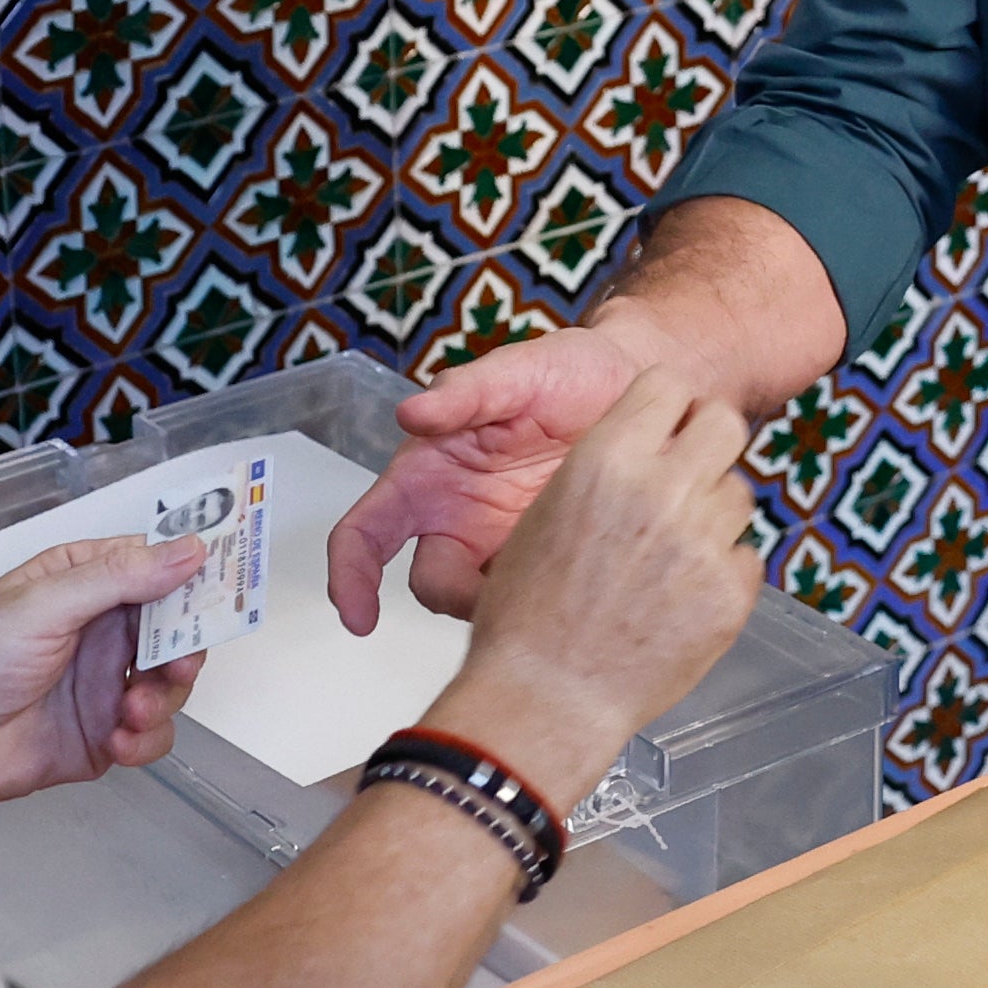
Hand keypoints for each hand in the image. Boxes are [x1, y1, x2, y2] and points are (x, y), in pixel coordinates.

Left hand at [0, 535, 205, 831]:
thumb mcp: (43, 607)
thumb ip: (120, 580)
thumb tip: (193, 549)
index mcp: (82, 582)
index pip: (154, 566)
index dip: (193, 573)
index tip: (229, 583)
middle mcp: (101, 629)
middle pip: (176, 628)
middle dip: (185, 646)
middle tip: (177, 664)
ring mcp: (106, 684)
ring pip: (172, 683)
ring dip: (163, 697)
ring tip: (129, 711)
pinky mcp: (104, 736)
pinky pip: (153, 734)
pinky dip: (146, 739)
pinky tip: (117, 742)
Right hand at [325, 319, 654, 631]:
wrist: (637, 384)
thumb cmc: (568, 370)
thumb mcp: (517, 370)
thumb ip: (464, 393)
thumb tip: (410, 414)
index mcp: (428, 474)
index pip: (366, 534)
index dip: (351, 578)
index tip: (359, 617)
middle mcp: (456, 517)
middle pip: (431, 583)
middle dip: (458, 598)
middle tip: (508, 594)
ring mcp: (501, 544)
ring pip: (483, 602)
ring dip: (510, 604)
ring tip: (561, 573)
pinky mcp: (547, 560)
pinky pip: (533, 599)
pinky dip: (547, 602)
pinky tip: (583, 582)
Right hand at [419, 369, 764, 811]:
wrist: (546, 699)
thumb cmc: (527, 617)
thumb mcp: (543, 516)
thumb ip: (603, 472)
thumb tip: (640, 450)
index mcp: (605, 459)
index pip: (668, 385)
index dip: (669, 406)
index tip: (667, 423)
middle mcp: (660, 490)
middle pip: (725, 423)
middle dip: (712, 441)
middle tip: (692, 470)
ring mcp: (703, 542)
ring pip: (740, 494)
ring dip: (714, 515)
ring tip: (670, 554)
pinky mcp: (731, 592)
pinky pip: (746, 556)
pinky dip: (721, 573)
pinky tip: (679, 598)